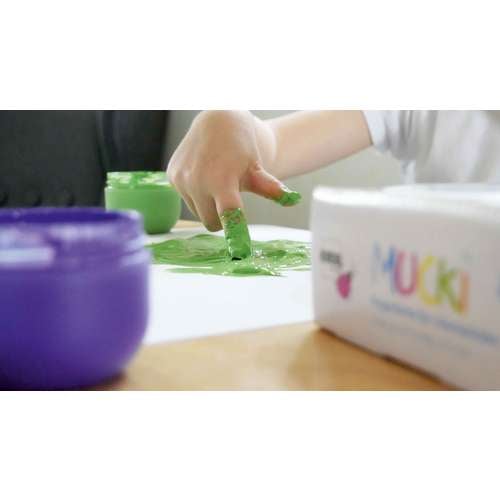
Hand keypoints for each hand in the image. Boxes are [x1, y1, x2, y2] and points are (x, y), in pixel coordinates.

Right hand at [167, 110, 285, 230]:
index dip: (235, 234)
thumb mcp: (257, 169)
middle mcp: (197, 181)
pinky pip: (186, 198)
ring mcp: (181, 179)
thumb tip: (293, 200)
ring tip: (216, 181)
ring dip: (208, 204)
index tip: (240, 252)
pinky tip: (204, 174)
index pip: (229, 216)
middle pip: (211, 222)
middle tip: (230, 198)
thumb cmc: (242, 149)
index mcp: (221, 180)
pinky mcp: (172, 176)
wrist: (217, 122)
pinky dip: (196, 193)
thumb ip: (270, 187)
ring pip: (198, 212)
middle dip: (221, 217)